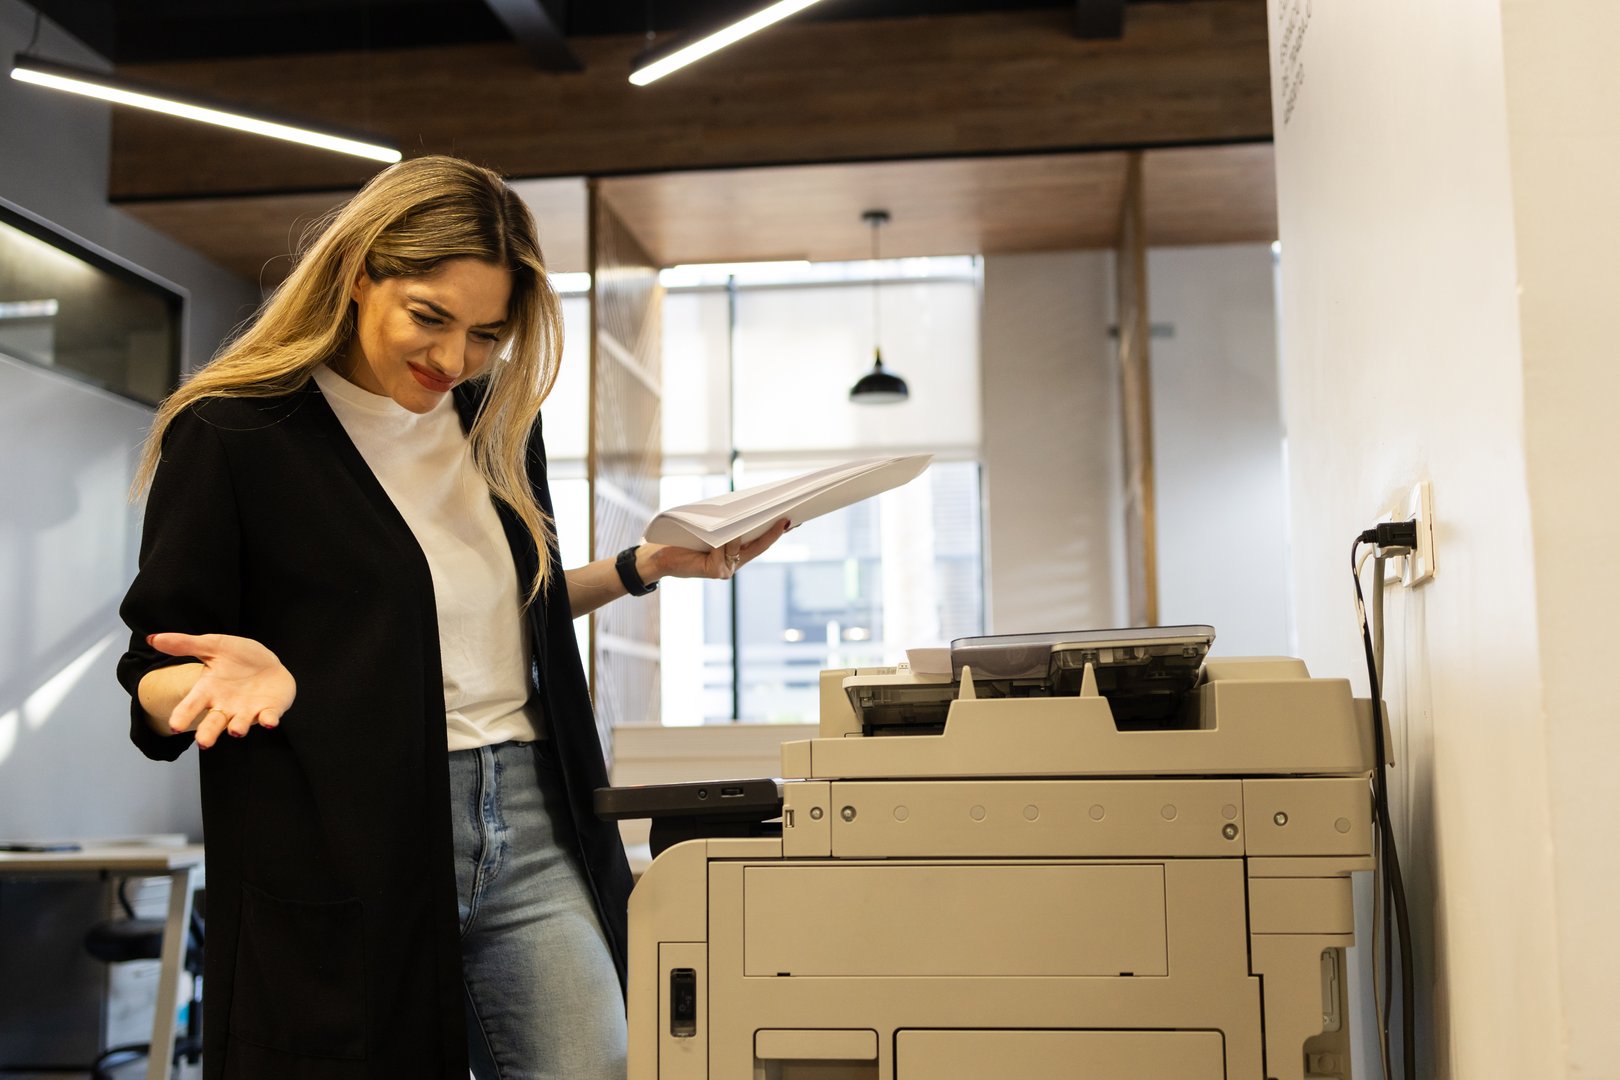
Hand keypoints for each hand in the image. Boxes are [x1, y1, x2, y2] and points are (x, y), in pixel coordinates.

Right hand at [148, 632, 296, 748]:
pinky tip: (269, 722)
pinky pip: (268, 717)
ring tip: (235, 731)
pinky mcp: (269, 710)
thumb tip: (152, 638)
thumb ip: (185, 644)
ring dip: (238, 727)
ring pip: (239, 724)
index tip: (175, 727)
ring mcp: (247, 711)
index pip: (191, 706)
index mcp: (208, 691)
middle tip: (203, 743)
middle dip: (208, 733)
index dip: (183, 716)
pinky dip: (269, 720)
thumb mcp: (213, 646)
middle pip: (213, 723)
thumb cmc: (238, 658)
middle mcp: (225, 706)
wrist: (268, 663)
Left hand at [653, 518, 791, 581]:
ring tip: (768, 516)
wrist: (659, 555)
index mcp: (735, 552)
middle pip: (759, 545)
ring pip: (743, 547)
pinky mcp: (716, 571)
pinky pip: (727, 550)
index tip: (793, 518)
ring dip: (753, 530)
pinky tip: (732, 530)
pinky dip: (729, 539)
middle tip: (790, 518)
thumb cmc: (684, 538)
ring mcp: (726, 569)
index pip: (761, 540)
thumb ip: (728, 526)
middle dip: (775, 531)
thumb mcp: (710, 529)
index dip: (778, 530)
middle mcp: (734, 563)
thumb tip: (746, 515)